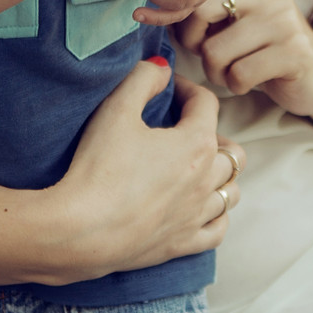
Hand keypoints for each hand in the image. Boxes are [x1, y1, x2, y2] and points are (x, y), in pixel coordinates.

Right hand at [49, 58, 243, 278]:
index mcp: (196, 143)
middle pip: (232, 151)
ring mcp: (197, 214)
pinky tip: (199, 208)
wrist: (79, 230)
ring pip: (231, 191)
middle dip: (213, 134)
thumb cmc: (97, 167)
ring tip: (196, 169)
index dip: (188, 89)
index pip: (207, 103)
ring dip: (220, 176)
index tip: (170, 88)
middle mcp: (206, 179)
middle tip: (185, 131)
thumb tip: (162, 68)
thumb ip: (142, 78)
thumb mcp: (115, 109)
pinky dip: (216, 215)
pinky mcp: (182, 244)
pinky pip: (218, 229)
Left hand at [172, 0, 312, 136]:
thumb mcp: (233, 11)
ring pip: (214, 51)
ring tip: (232, 66)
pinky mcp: (294, 51)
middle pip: (200, 9)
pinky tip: (249, 78)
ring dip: (215, 70)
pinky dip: (235, 84)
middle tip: (204, 50)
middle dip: (191, 40)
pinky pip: (237, 75)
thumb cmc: (258, 44)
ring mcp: (284, 17)